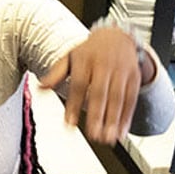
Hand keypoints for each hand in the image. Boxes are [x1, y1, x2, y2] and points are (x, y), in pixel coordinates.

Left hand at [40, 26, 145, 143]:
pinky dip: (127, 117)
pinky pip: (131, 99)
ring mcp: (121, 72)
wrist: (118, 35)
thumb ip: (55, 73)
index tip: (69, 124)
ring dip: (113, 120)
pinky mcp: (134, 78)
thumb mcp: (70, 57)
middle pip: (100, 93)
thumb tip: (39, 87)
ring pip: (118, 98)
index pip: (78, 85)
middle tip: (93, 135)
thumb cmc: (90, 50)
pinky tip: (121, 132)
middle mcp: (104, 66)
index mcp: (85, 60)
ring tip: (107, 138)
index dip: (73, 105)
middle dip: (96, 116)